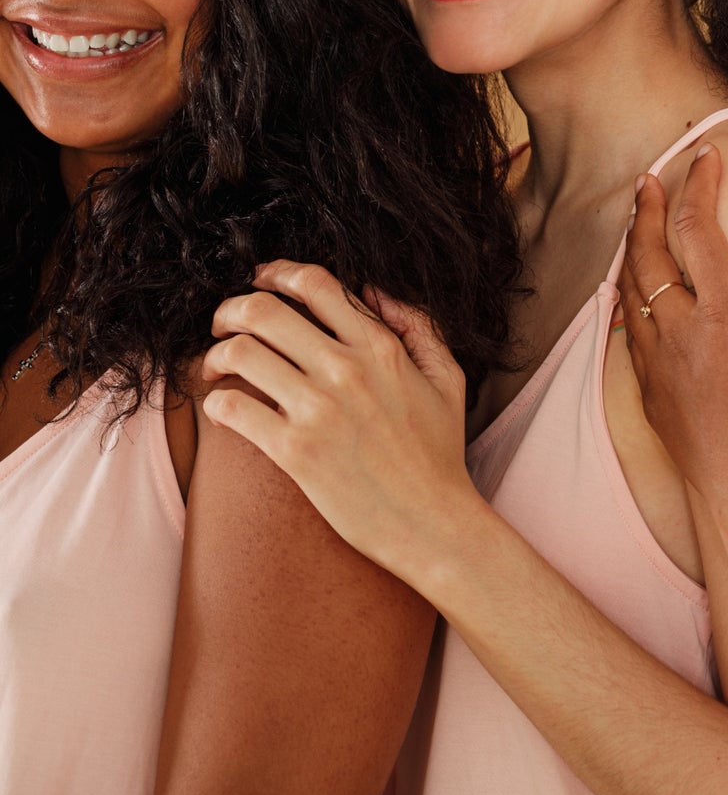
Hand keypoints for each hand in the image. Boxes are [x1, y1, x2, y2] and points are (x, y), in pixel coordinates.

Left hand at [201, 260, 479, 586]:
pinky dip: (215, 403)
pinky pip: (232, 409)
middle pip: (264, 310)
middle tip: (223, 323)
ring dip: (216, 354)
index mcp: (381, 346)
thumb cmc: (440, 452)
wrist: (432, 522)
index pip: (315, 284)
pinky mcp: (295, 452)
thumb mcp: (446, 376)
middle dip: (231, 309)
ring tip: (216, 366)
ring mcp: (319, 409)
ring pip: (240, 353)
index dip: (276, 272)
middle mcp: (347, 368)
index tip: (260, 280)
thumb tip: (373, 290)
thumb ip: (416, 325)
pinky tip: (223, 410)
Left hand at [621, 145, 727, 536]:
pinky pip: (629, 326)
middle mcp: (681, 329)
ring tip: (637, 220)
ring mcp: (658, 361)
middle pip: (648, 249)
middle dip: (647, 207)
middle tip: (650, 178)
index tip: (705, 157)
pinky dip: (629, 293)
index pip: (698, 226)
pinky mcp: (648, 391)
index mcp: (726, 311)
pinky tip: (636, 289)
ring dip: (632, 246)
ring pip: (629, 286)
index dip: (698, 184)